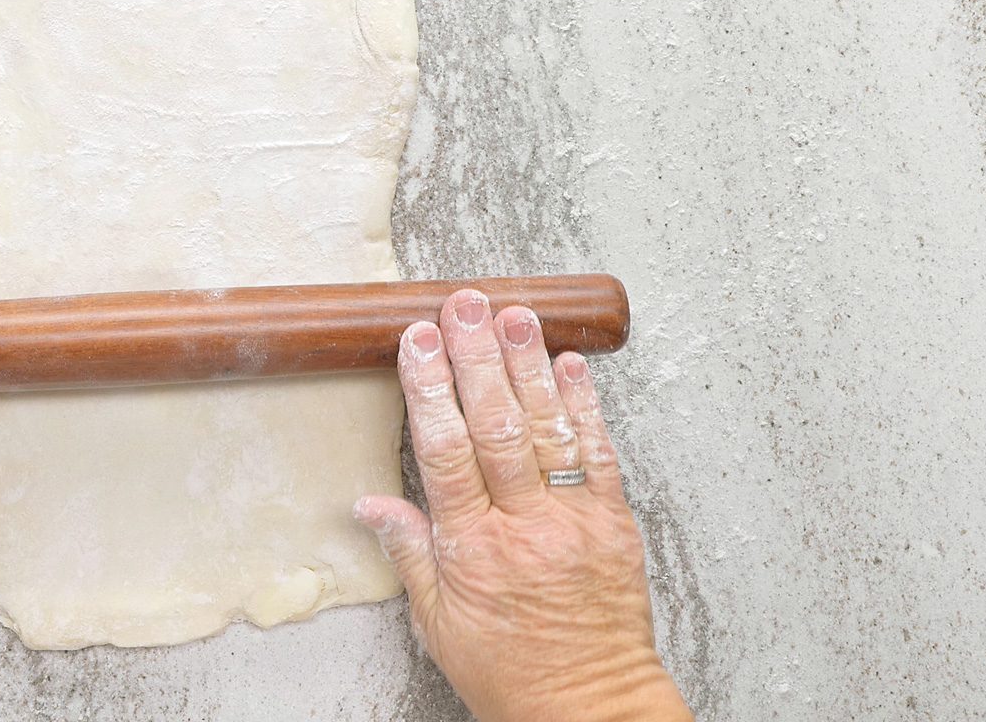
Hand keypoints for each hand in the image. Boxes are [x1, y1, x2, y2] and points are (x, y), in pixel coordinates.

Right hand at [354, 290, 689, 721]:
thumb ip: (410, 554)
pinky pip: (600, 455)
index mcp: (474, 551)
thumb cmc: (510, 672)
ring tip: (515, 314)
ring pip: (550, 430)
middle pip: (498, 427)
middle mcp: (526, 528)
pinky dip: (584, 406)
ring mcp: (576, 521)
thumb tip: (369, 505)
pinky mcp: (616, 523)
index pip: (446, 454)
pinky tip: (569, 364)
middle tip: (463, 305)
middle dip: (478, 358)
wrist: (591, 709)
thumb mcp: (437, 625)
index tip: (417, 341)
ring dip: (530, 365)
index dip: (431, 391)